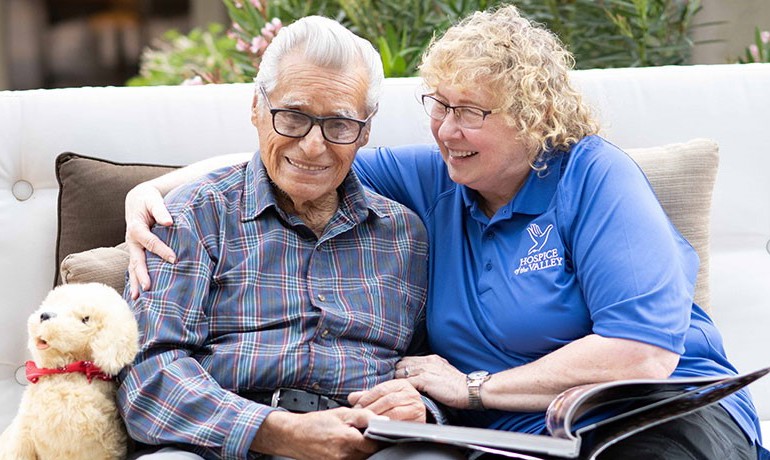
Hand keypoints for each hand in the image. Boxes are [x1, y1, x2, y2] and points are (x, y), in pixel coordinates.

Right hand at [124, 183, 175, 298]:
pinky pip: (134, 266)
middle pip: (136, 259)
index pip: (150, 241)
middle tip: (148, 287)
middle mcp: (132, 240)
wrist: (137, 199)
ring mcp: (132, 247)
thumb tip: (170, 222)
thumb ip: (161, 210)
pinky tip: (137, 293)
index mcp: (136, 227)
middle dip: (142, 273)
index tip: (174, 259)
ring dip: (135, 281)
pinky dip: (135, 279)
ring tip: (137, 297)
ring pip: (132, 266)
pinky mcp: (135, 251)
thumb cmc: (148, 199)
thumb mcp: (154, 200)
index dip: (162, 250)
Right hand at [251, 408, 382, 459]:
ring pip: (361, 458)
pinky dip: (352, 454)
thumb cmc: (315, 423)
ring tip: (350, 438)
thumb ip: (363, 416)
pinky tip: (345, 445)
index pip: (374, 443)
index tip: (375, 430)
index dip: (377, 435)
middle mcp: (344, 455)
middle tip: (360, 432)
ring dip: (360, 449)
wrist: (294, 436)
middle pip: (369, 452)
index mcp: (346, 439)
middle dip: (368, 442)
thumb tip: (382, 420)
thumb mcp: (341, 413)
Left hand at [348, 379, 425, 422]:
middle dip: (371, 410)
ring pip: (393, 411)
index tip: (356, 408)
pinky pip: (401, 422)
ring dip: (378, 418)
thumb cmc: (396, 407)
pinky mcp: (419, 418)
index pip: (380, 389)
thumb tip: (351, 397)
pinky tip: (379, 429)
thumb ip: (367, 397)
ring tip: (367, 424)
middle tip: (360, 418)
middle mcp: (410, 393)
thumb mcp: (382, 398)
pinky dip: (388, 426)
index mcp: (400, 384)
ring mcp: (416, 405)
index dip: (366, 399)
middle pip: (387, 400)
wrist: (416, 418)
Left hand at [395, 355, 469, 408]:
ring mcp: (425, 369)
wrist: (470, 390)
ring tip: (397, 390)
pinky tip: (403, 394)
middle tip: (396, 384)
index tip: (400, 377)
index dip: (402, 369)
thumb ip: (432, 371)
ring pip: (401, 371)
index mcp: (432, 358)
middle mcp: (427, 361)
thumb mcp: (444, 372)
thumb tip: (421, 379)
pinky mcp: (425, 380)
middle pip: (402, 363)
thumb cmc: (458, 386)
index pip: (408, 359)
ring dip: (398, 381)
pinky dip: (403, 387)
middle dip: (397, 373)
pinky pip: (406, 382)